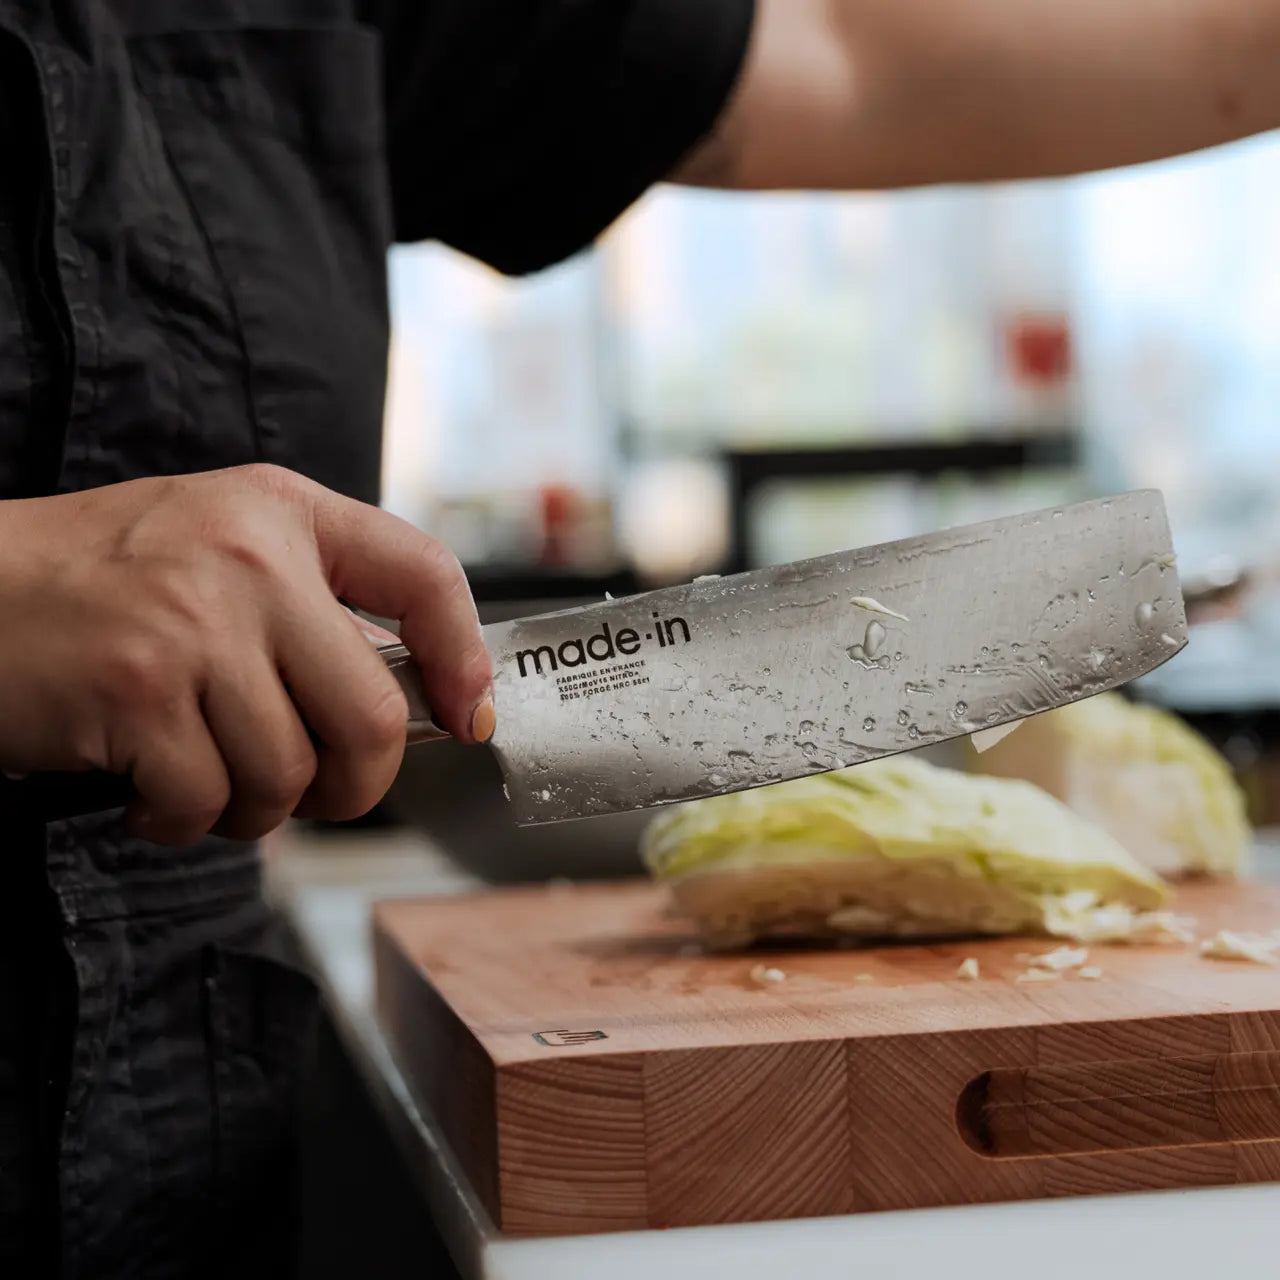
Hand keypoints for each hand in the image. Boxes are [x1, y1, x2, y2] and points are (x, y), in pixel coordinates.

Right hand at [0, 464, 492, 845]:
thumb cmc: (102, 582)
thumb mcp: (221, 548)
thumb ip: (314, 608)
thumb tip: (419, 703)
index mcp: (284, 513)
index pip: (421, 573)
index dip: (462, 655)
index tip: (465, 713)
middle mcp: (252, 560)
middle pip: (373, 718)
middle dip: (353, 786)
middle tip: (313, 791)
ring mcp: (196, 624)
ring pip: (289, 775)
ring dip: (252, 808)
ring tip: (201, 776)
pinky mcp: (139, 690)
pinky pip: (208, 802)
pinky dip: (182, 819)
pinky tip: (147, 787)